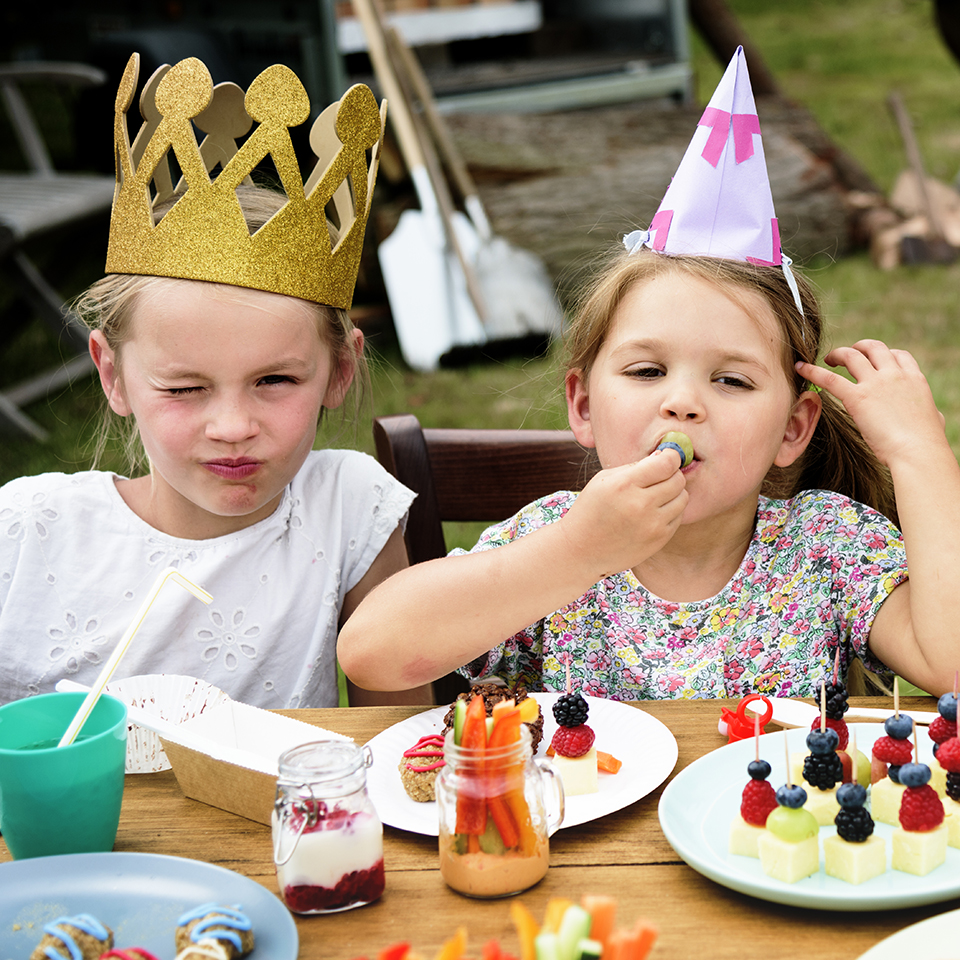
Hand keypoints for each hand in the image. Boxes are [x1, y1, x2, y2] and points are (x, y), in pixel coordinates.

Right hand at [560, 447, 687, 578]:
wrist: (582, 550)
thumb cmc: (591, 510)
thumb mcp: (603, 480)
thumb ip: (634, 466)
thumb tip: (664, 456)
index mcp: (624, 485)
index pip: (666, 463)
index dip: (671, 456)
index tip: (667, 457)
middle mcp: (641, 505)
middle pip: (678, 480)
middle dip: (671, 474)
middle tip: (659, 476)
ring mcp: (652, 525)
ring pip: (683, 498)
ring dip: (673, 493)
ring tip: (655, 496)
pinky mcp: (659, 540)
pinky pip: (678, 516)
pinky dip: (670, 511)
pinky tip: (652, 513)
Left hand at [797, 339, 945, 467]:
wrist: (918, 452)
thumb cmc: (926, 444)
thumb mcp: (933, 419)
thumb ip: (927, 412)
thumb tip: (931, 416)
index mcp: (915, 379)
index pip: (898, 355)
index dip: (883, 355)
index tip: (873, 361)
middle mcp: (895, 375)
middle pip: (874, 348)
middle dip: (859, 347)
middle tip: (846, 356)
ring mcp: (876, 384)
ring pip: (851, 355)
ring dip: (838, 354)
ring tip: (827, 359)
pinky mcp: (857, 397)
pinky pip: (829, 379)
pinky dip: (812, 371)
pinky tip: (801, 368)